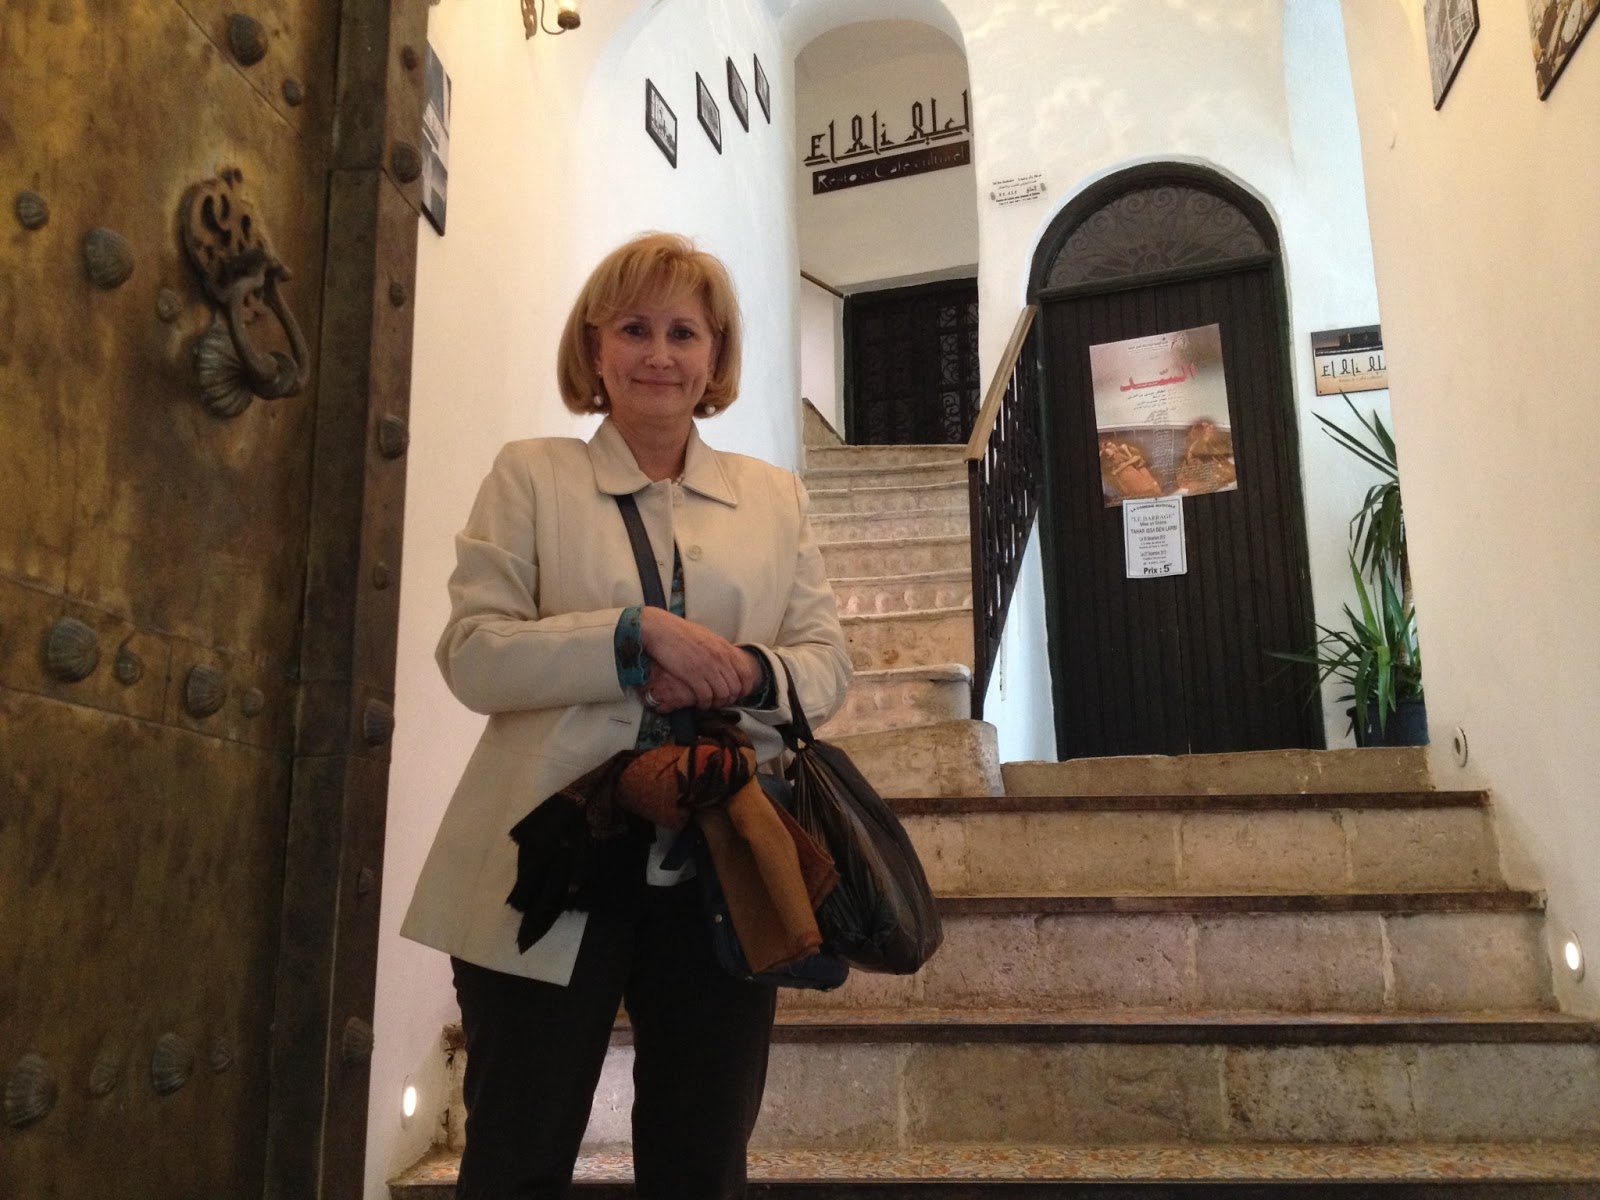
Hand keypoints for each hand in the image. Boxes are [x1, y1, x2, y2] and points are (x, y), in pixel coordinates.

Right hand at [639, 609, 761, 710]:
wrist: (660, 629)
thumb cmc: (680, 633)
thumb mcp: (707, 637)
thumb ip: (719, 650)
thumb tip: (727, 661)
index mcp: (724, 648)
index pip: (746, 674)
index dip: (745, 689)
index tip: (738, 695)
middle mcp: (719, 658)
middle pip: (736, 688)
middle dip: (730, 699)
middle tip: (722, 702)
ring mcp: (707, 667)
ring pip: (723, 695)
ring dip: (717, 703)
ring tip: (711, 704)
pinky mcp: (693, 675)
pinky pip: (706, 697)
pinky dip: (705, 704)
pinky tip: (700, 704)